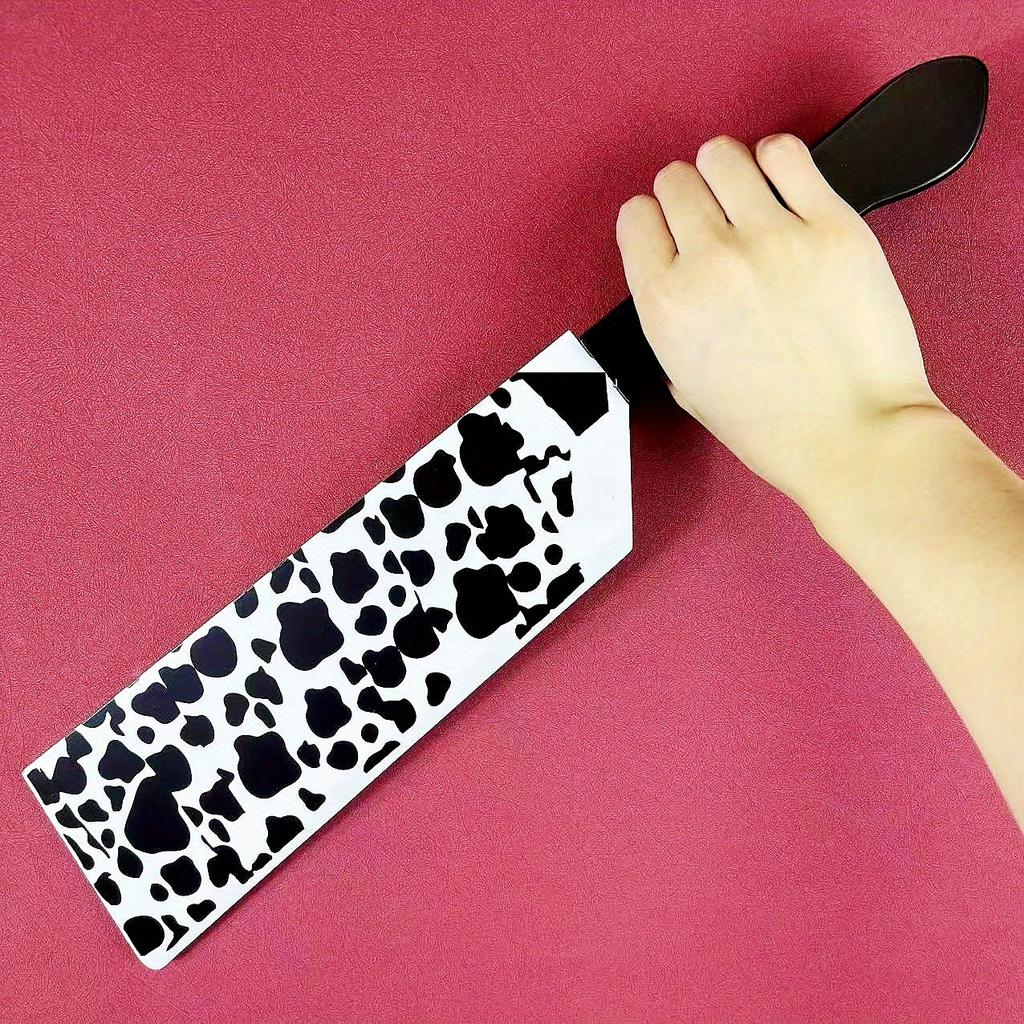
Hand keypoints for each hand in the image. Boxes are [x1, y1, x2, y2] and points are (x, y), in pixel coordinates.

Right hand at [616, 133, 941, 507]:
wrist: (855, 437)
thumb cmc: (778, 428)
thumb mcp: (690, 389)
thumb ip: (671, 329)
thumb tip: (676, 287)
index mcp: (667, 306)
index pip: (635, 218)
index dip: (650, 222)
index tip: (666, 228)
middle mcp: (711, 263)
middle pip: (675, 181)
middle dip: (685, 195)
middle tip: (708, 215)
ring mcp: (772, 239)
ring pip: (723, 156)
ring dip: (725, 169)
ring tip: (742, 192)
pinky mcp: (832, 225)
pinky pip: (787, 153)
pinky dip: (777, 158)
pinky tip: (781, 179)